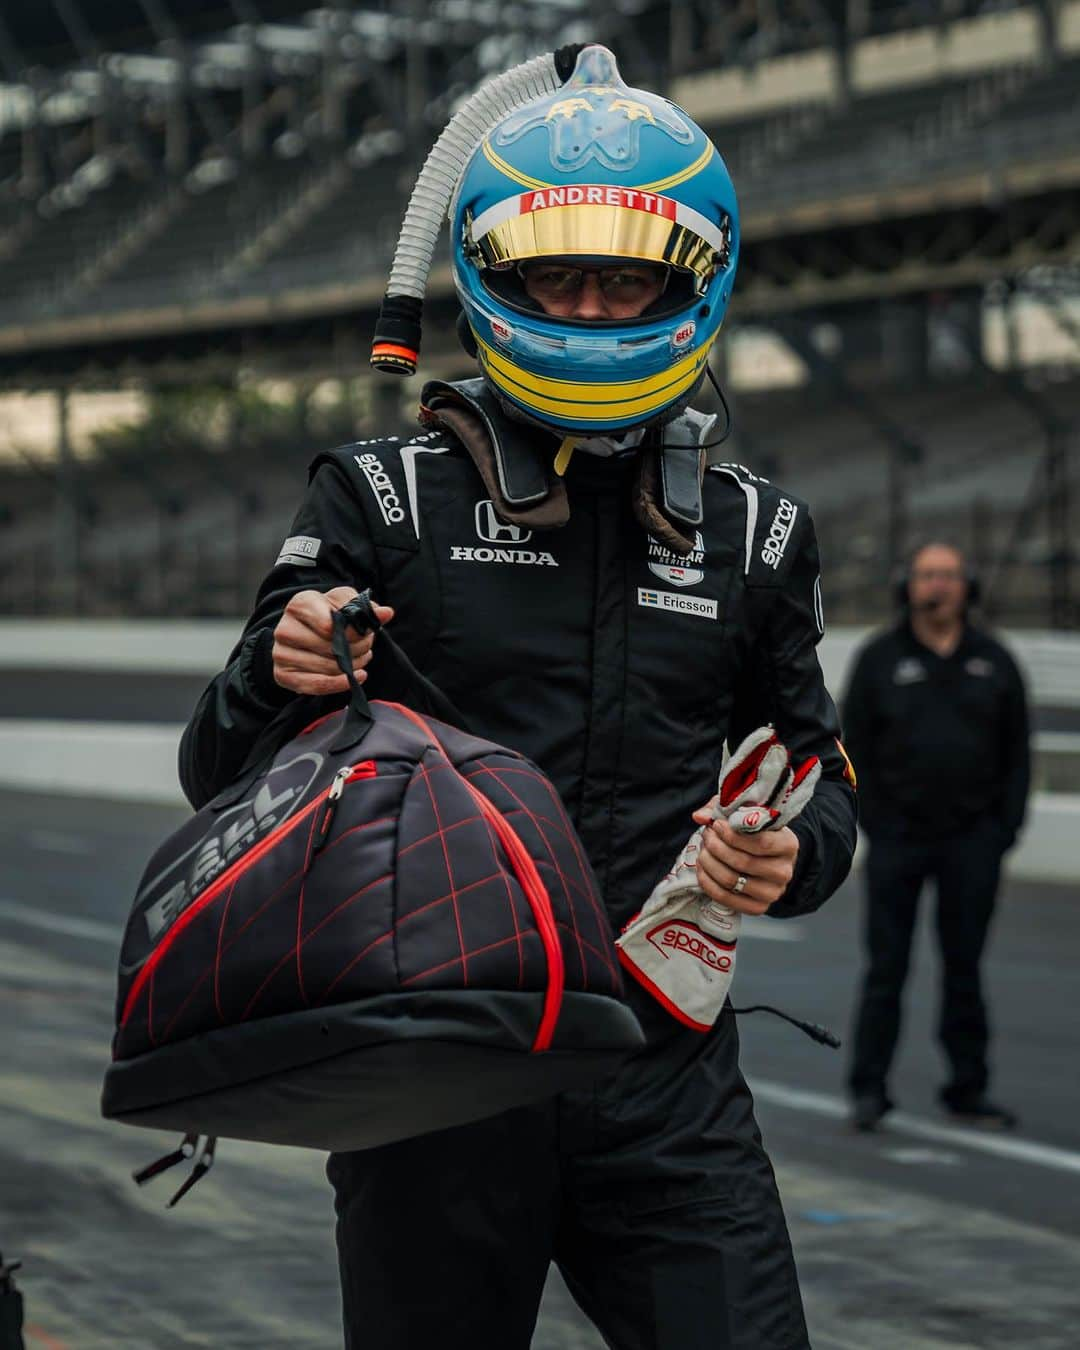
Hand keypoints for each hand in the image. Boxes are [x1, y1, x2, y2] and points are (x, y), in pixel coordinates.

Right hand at [272, 586, 394, 695]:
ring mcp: (281, 653)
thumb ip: (366, 608)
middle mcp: (285, 628)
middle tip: (366, 648)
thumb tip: (386, 613)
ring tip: (359, 659)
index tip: (366, 634)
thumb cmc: (327, 616)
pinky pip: (317, 686)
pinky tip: (355, 677)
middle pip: (330, 647)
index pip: (330, 625)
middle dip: (356, 649)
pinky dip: (340, 684)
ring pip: (327, 667)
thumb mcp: (346, 605)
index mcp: (300, 604)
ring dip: (351, 666)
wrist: (303, 635)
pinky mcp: (283, 675)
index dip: (354, 633)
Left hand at [690, 810, 798, 915]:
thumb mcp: (743, 812)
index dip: (733, 834)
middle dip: (717, 846)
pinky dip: (707, 881)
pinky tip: (702, 868)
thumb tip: (700, 816)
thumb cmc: (754, 831)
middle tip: (707, 836)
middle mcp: (785, 871)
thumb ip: (722, 809)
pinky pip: (725, 897)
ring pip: (731, 880)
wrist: (764, 858)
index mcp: (789, 844)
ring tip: (703, 850)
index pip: (761, 842)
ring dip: (709, 862)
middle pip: (743, 862)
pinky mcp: (758, 907)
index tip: (717, 825)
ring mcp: (772, 893)